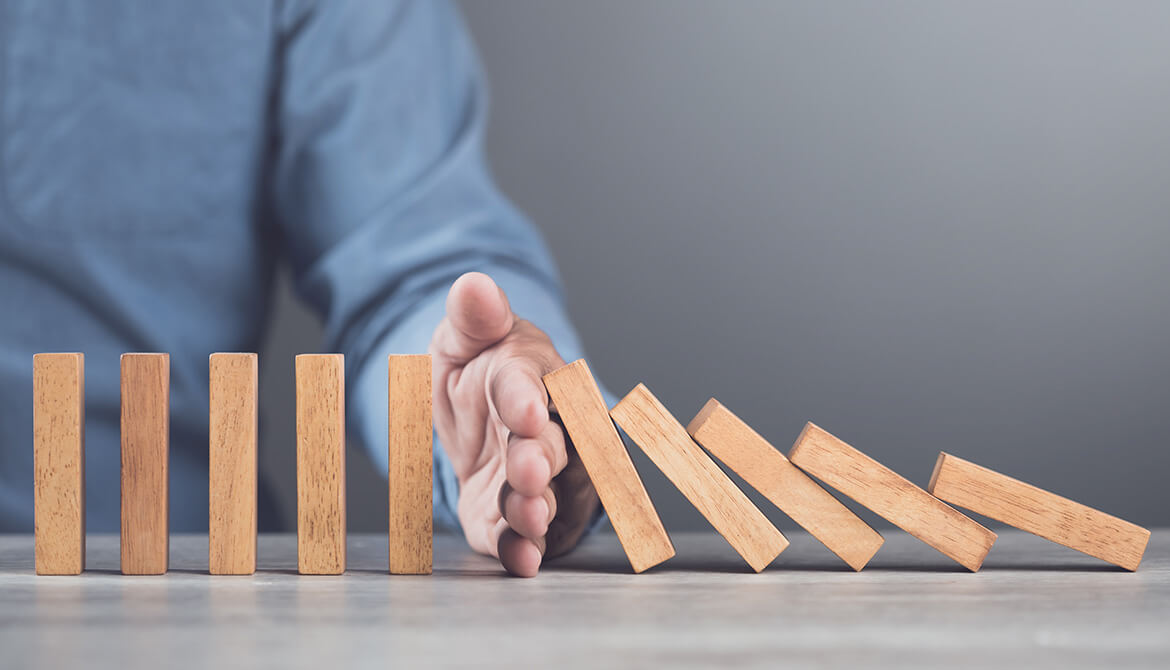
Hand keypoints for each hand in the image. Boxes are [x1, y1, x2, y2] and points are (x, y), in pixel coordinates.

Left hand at [429, 272, 599, 575]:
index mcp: (527, 374)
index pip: (528, 382)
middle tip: (529, 468)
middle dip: (540, 457)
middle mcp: (543, 427)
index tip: (522, 408)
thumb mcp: (463, 338)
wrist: (475, 415)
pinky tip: (521, 560)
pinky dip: (523, 549)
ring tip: (529, 516)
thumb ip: (473, 317)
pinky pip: (521, 535)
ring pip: (545, 493)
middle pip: (549, 443)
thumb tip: (474, 285)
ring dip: (537, 507)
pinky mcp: (512, 516)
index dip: (525, 396)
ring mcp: (532, 476)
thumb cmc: (478, 370)